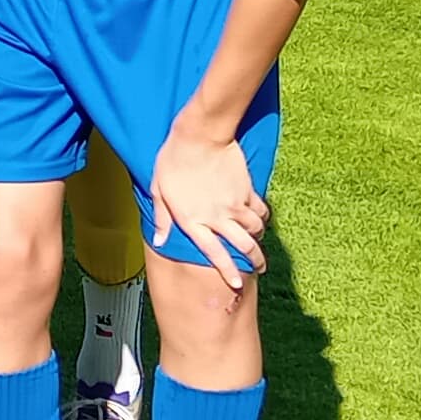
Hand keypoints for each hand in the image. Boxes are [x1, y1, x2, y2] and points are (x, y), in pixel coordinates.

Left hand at [147, 128, 268, 284]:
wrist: (201, 135)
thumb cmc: (173, 159)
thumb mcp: (158, 189)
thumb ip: (161, 217)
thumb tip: (159, 240)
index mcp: (194, 220)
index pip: (214, 253)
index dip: (227, 270)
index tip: (237, 284)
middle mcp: (217, 217)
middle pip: (244, 246)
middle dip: (255, 261)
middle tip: (261, 268)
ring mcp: (235, 204)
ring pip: (255, 230)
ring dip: (258, 239)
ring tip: (257, 242)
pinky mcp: (247, 190)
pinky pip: (260, 210)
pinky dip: (262, 217)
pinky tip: (259, 218)